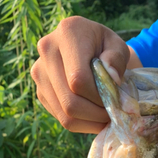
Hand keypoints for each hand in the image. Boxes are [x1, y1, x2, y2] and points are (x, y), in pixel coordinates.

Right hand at [31, 16, 140, 133]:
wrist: (88, 48)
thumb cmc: (106, 48)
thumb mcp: (118, 46)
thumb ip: (118, 59)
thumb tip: (112, 79)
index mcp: (67, 33)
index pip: (78, 79)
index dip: (98, 97)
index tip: (116, 100)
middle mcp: (47, 51)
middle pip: (69, 101)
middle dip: (95, 114)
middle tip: (113, 115)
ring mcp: (39, 74)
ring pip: (64, 115)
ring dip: (90, 122)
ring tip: (106, 117)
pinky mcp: (40, 92)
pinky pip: (61, 118)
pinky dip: (82, 124)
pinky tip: (94, 117)